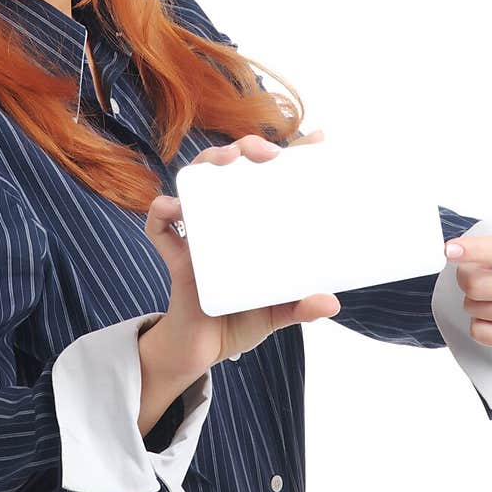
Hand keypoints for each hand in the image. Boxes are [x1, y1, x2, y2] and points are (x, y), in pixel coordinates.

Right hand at [144, 131, 339, 374]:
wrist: (203, 352)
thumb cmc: (240, 320)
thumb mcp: (277, 312)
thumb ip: (301, 306)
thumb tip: (332, 302)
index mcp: (252, 228)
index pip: (271, 181)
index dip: (292, 156)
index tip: (317, 140)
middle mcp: (225, 222)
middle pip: (230, 169)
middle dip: (245, 148)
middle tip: (266, 154)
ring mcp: (198, 236)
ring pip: (195, 184)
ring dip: (206, 163)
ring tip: (225, 161)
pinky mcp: (177, 257)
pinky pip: (159, 228)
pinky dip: (161, 212)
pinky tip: (174, 208)